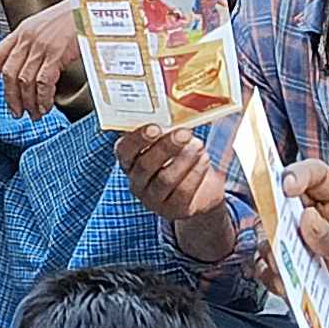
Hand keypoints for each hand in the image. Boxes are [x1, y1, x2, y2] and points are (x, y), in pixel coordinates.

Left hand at [0, 0, 91, 120]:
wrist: (92, 6)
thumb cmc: (74, 16)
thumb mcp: (47, 24)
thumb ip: (36, 42)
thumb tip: (33, 65)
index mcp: (23, 30)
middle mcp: (28, 38)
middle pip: (10, 73)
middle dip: (10, 97)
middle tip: (16, 112)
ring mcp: (41, 46)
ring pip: (25, 81)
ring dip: (28, 102)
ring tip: (33, 114)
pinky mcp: (56, 53)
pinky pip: (43, 82)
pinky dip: (43, 98)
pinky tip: (46, 106)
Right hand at [115, 123, 231, 228]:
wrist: (200, 192)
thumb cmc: (180, 160)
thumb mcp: (170, 144)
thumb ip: (168, 132)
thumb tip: (178, 117)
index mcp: (130, 162)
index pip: (124, 150)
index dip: (138, 139)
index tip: (155, 128)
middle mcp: (136, 182)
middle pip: (145, 165)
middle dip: (166, 147)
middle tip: (184, 133)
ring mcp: (152, 199)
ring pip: (164, 180)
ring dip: (183, 160)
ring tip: (198, 145)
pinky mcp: (172, 210)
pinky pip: (182, 192)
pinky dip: (195, 174)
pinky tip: (204, 160)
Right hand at [282, 162, 328, 327]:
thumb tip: (308, 220)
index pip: (316, 174)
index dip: (297, 174)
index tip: (285, 188)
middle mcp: (318, 221)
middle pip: (282, 199)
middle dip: (276, 216)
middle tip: (283, 237)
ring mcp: (299, 245)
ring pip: (268, 233)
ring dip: (276, 252)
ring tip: (298, 272)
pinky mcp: (287, 269)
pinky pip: (264, 264)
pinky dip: (271, 275)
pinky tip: (292, 287)